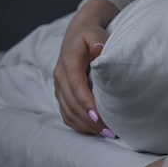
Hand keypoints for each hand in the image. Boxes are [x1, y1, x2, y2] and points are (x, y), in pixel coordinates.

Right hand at [54, 0, 118, 135]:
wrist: (77, 33)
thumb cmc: (90, 35)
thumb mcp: (95, 34)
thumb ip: (97, 42)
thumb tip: (99, 49)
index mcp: (68, 63)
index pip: (76, 87)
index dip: (87, 104)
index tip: (99, 117)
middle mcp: (60, 76)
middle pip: (71, 103)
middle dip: (88, 119)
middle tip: (109, 131)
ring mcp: (59, 86)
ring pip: (67, 111)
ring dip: (84, 124)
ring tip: (104, 133)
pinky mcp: (61, 93)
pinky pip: (66, 113)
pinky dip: (78, 123)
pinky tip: (93, 130)